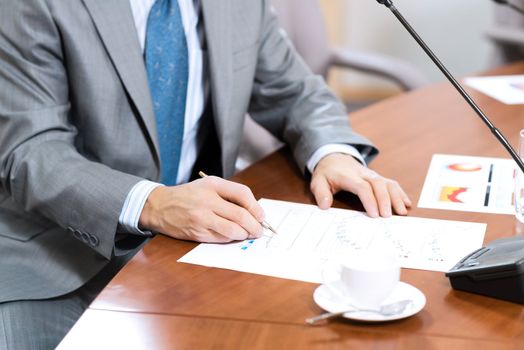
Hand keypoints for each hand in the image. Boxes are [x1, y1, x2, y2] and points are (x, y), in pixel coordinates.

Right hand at [139, 176, 265, 242]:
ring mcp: (201, 218)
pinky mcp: (197, 233)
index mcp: (212, 185)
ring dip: (244, 234)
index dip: (256, 207)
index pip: (242, 194)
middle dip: (255, 226)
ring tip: (247, 234)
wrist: (160, 206)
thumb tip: (254, 211)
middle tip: (259, 230)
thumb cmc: (189, 195)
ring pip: (233, 230)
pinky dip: (231, 239)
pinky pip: (221, 239)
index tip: (261, 216)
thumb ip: (230, 194)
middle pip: (240, 215)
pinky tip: (232, 236)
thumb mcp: (209, 185)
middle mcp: (207, 201)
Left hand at [310, 153, 411, 216]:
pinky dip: (400, 193)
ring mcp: (372, 175)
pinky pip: (391, 183)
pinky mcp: (378, 178)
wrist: (334, 158)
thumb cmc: (327, 174)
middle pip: (378, 184)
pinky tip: (406, 203)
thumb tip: (325, 206)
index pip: (362, 187)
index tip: (374, 215)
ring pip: (387, 183)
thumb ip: (321, 193)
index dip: (369, 200)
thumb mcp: (317, 182)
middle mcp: (363, 174)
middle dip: (384, 200)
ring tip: (401, 212)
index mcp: (348, 176)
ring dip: (396, 197)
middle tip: (387, 217)